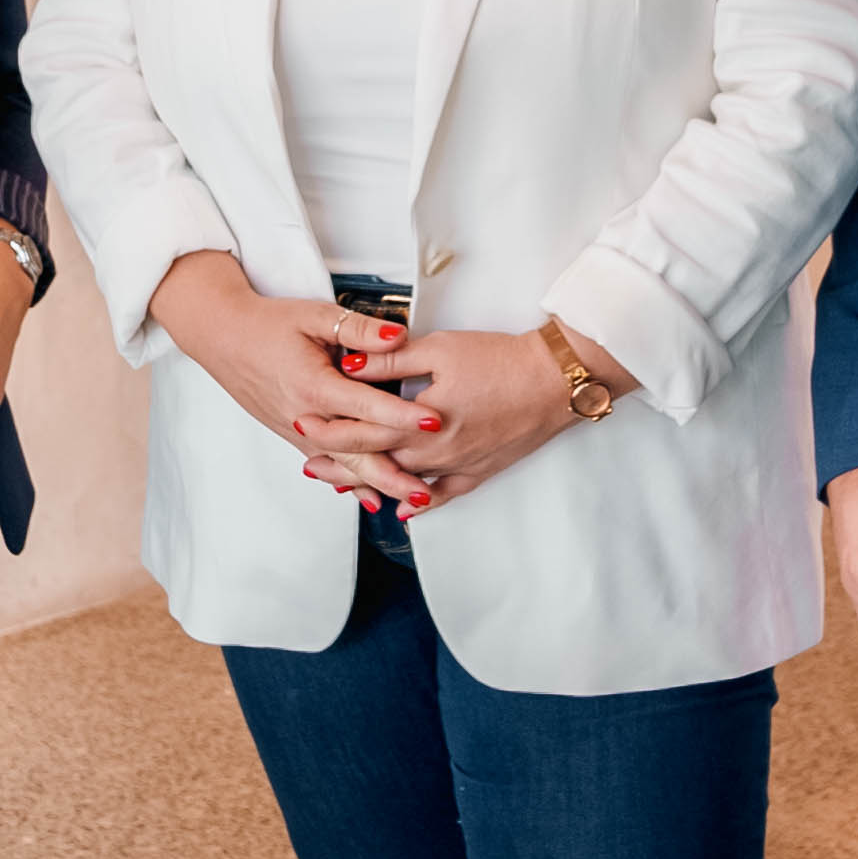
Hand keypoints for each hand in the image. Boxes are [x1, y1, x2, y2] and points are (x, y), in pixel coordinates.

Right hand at [147, 252, 442, 509]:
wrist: (223, 337)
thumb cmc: (266, 325)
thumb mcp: (313, 315)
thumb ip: (358, 328)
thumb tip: (397, 335)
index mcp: (314, 384)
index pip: (366, 406)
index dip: (401, 415)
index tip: (432, 421)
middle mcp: (306, 416)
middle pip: (358, 451)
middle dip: (397, 470)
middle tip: (431, 485)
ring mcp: (298, 431)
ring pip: (344, 466)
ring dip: (380, 485)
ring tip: (413, 500)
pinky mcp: (295, 436)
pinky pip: (328, 464)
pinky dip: (353, 482)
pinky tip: (372, 499)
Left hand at [333, 321, 632, 509]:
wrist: (554, 380)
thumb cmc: (499, 359)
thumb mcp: (438, 349)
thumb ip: (389, 361)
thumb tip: (347, 364)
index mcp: (420, 422)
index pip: (362, 432)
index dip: (329, 430)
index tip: (304, 426)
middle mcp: (436, 453)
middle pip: (377, 463)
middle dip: (340, 464)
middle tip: (311, 465)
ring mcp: (459, 466)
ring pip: (406, 484)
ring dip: (373, 484)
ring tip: (343, 486)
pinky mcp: (481, 471)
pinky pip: (446, 495)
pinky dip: (422, 503)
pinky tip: (406, 509)